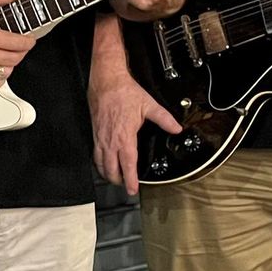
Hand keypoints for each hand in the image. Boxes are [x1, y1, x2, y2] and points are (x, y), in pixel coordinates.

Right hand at [90, 72, 179, 194]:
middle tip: (126, 186)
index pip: (127, 164)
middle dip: (118, 180)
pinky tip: (104, 164)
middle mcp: (110, 140)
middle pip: (111, 169)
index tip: (133, 189)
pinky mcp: (95, 133)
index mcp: (125, 137)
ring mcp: (100, 138)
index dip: (130, 180)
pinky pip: (95, 154)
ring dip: (108, 174)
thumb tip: (177, 128)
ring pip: (101, 164)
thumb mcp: (149, 105)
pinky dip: (99, 163)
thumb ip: (164, 119)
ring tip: (115, 179)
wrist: (106, 81)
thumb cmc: (124, 92)